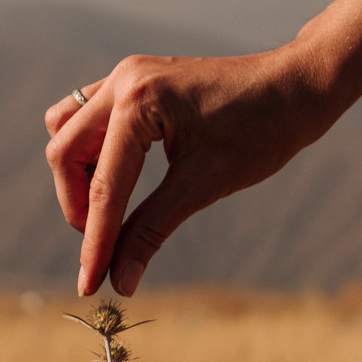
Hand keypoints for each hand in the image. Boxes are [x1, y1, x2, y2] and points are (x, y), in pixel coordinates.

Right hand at [42, 45, 340, 296]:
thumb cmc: (262, 131)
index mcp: (139, 102)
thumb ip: (151, 231)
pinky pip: (87, 116)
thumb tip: (119, 281)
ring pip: (67, 130)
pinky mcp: (133, 81)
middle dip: (79, 207)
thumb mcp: (204, 186)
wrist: (297, 87)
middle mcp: (123, 81)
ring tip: (109, 209)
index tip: (89, 285)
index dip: (95, 242)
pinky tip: (118, 177)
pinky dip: (91, 152)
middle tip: (105, 246)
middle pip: (65, 154)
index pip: (104, 186)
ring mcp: (125, 76)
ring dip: (78, 175)